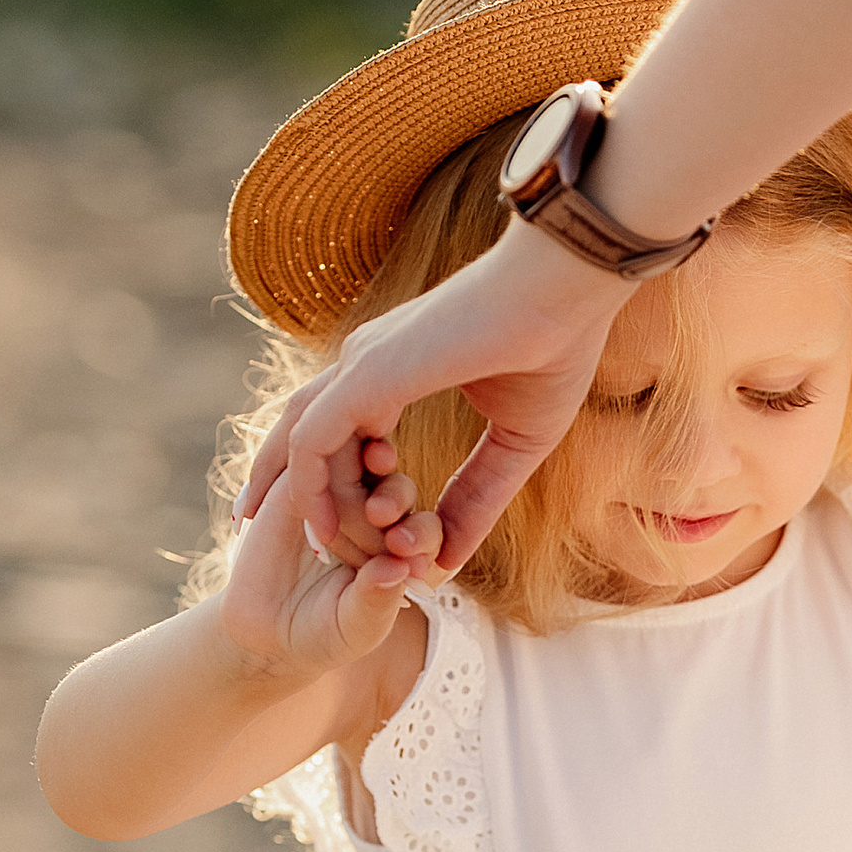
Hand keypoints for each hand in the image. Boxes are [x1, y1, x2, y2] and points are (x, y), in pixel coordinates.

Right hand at [218, 464, 436, 682]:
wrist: (264, 632)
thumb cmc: (322, 633)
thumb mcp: (354, 627)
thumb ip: (375, 602)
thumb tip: (399, 571)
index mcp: (403, 549)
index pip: (426, 531)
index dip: (423, 538)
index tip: (412, 558)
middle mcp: (376, 517)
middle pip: (398, 491)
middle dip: (397, 501)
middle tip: (386, 521)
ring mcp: (338, 496)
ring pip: (358, 468)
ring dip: (362, 469)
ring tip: (368, 489)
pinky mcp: (298, 486)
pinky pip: (310, 464)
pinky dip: (317, 468)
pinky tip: (318, 483)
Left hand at [242, 222, 624, 571]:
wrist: (567, 288)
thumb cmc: (554, 348)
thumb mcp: (516, 444)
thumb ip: (478, 499)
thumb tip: (448, 563)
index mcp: (391, 369)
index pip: (342, 435)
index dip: (341, 490)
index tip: (355, 539)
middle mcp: (364, 363)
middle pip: (304, 438)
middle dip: (287, 493)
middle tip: (283, 545)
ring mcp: (360, 366)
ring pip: (301, 446)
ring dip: (304, 505)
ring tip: (308, 555)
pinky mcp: (366, 375)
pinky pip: (313, 444)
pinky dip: (312, 492)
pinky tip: (322, 535)